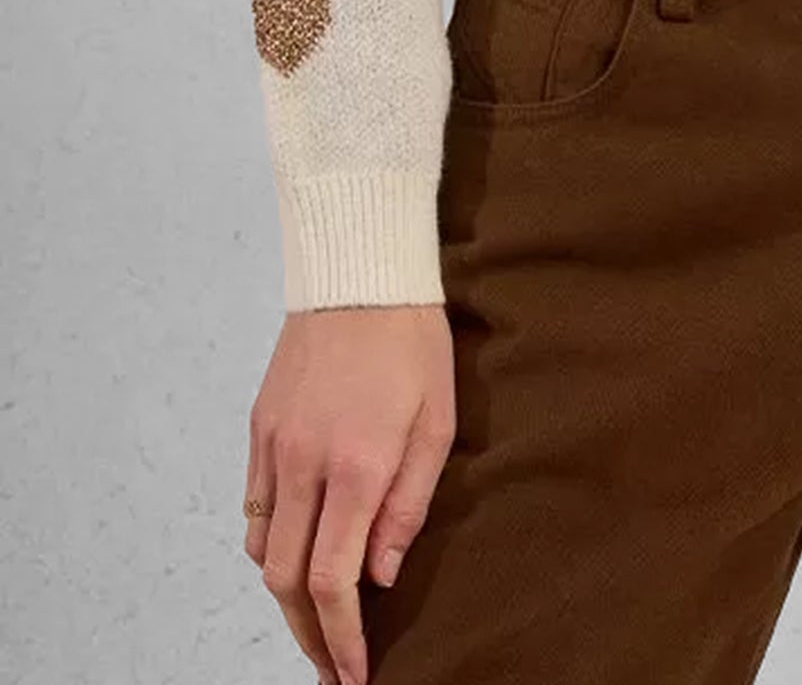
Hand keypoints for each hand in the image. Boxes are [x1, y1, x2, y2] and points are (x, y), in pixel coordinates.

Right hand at [244, 303, 453, 684]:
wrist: (360, 270)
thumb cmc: (411, 340)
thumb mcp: (436, 422)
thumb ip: (408, 505)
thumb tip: (382, 576)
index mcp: (355, 465)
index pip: (331, 581)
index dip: (340, 639)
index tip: (353, 674)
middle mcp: (303, 462)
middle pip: (285, 580)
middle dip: (307, 634)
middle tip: (332, 663)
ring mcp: (274, 445)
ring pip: (261, 548)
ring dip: (285, 592)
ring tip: (317, 616)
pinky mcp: (259, 427)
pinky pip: (253, 505)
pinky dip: (270, 542)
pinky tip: (297, 552)